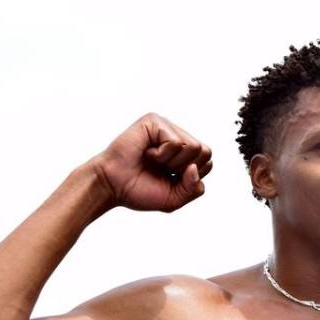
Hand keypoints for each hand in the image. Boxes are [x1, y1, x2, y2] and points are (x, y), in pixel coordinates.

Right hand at [91, 113, 213, 211]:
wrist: (112, 186)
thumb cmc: (139, 190)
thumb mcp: (174, 198)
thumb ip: (193, 188)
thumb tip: (195, 167)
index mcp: (183, 153)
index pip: (207, 161)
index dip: (191, 176)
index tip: (169, 178)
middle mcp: (177, 136)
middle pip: (205, 152)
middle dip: (184, 169)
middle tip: (162, 169)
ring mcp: (166, 127)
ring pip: (193, 147)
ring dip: (172, 162)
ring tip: (153, 161)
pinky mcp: (154, 121)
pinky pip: (175, 142)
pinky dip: (161, 155)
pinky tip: (146, 153)